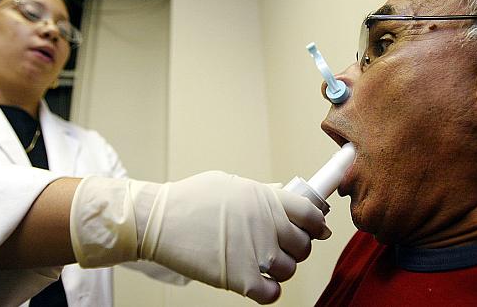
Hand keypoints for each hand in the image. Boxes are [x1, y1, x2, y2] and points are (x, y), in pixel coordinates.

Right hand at [70, 171, 330, 303]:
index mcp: (267, 198)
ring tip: (265, 263)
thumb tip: (284, 197)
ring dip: (282, 269)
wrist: (159, 220)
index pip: (312, 213)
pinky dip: (270, 290)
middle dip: (298, 247)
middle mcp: (268, 224)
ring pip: (291, 269)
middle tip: (284, 246)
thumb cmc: (191, 198)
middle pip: (304, 244)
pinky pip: (273, 293)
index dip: (317, 222)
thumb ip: (261, 192)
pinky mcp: (242, 278)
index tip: (315, 228)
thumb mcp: (231, 184)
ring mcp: (257, 252)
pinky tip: (259, 282)